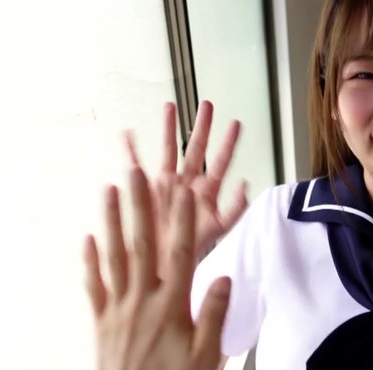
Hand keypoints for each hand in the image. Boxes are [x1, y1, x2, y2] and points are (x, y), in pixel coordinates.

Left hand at [64, 168, 231, 369]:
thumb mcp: (207, 357)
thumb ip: (214, 314)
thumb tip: (223, 278)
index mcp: (172, 306)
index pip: (181, 254)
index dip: (184, 220)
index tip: (184, 192)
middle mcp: (143, 300)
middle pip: (142, 244)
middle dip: (141, 205)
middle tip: (137, 173)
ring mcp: (119, 308)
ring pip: (115, 256)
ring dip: (112, 221)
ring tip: (109, 191)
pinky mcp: (102, 321)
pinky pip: (94, 284)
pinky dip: (90, 260)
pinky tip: (88, 239)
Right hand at [125, 101, 247, 278]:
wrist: (163, 262)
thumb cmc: (191, 249)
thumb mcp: (218, 229)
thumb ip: (234, 209)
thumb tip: (246, 184)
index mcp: (205, 191)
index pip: (220, 162)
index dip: (228, 143)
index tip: (236, 123)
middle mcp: (186, 183)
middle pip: (195, 149)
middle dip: (201, 127)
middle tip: (207, 104)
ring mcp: (165, 184)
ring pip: (168, 150)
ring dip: (169, 129)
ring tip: (170, 106)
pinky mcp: (144, 189)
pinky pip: (135, 165)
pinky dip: (131, 151)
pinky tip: (127, 133)